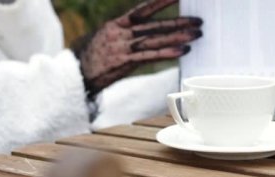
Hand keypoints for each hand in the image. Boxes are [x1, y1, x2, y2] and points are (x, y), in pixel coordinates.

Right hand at [73, 0, 202, 96]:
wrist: (76, 73)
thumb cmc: (92, 56)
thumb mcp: (106, 37)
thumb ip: (125, 33)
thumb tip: (144, 30)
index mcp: (117, 24)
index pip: (143, 10)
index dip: (161, 2)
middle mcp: (122, 33)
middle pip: (155, 25)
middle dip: (179, 23)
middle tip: (198, 22)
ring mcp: (123, 47)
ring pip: (155, 39)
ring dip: (178, 37)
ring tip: (196, 35)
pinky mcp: (124, 62)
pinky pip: (149, 56)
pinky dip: (167, 53)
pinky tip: (181, 50)